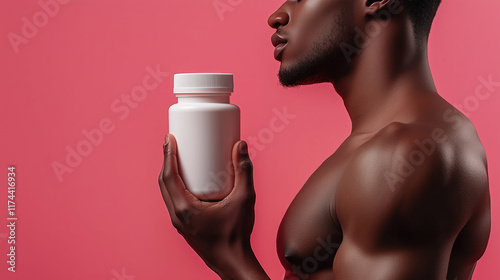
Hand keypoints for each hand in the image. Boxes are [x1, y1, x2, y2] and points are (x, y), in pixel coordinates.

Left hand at [158, 134, 256, 271]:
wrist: (233, 263)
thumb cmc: (237, 235)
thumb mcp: (244, 199)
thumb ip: (244, 171)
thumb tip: (240, 146)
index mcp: (185, 209)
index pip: (168, 177)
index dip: (167, 155)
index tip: (170, 139)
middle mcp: (177, 216)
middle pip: (164, 183)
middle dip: (167, 161)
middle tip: (173, 143)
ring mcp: (179, 222)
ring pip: (168, 193)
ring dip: (170, 173)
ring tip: (179, 157)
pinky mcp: (185, 225)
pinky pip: (174, 201)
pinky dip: (176, 186)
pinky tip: (187, 179)